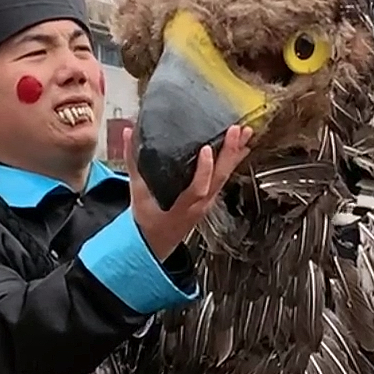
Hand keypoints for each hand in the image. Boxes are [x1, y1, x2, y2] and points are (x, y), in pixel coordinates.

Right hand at [124, 124, 252, 262]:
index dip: (204, 169)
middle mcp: (199, 205)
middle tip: (237, 131)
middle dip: (229, 153)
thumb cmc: (147, 221)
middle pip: (219, 179)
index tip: (206, 149)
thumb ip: (133, 162)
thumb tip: (127, 132)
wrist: (157, 243)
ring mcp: (207, 202)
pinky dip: (233, 161)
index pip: (198, 188)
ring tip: (246, 133)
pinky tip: (241, 147)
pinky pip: (224, 178)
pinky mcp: (210, 198)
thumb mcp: (136, 193)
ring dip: (236, 154)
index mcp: (182, 207)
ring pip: (225, 177)